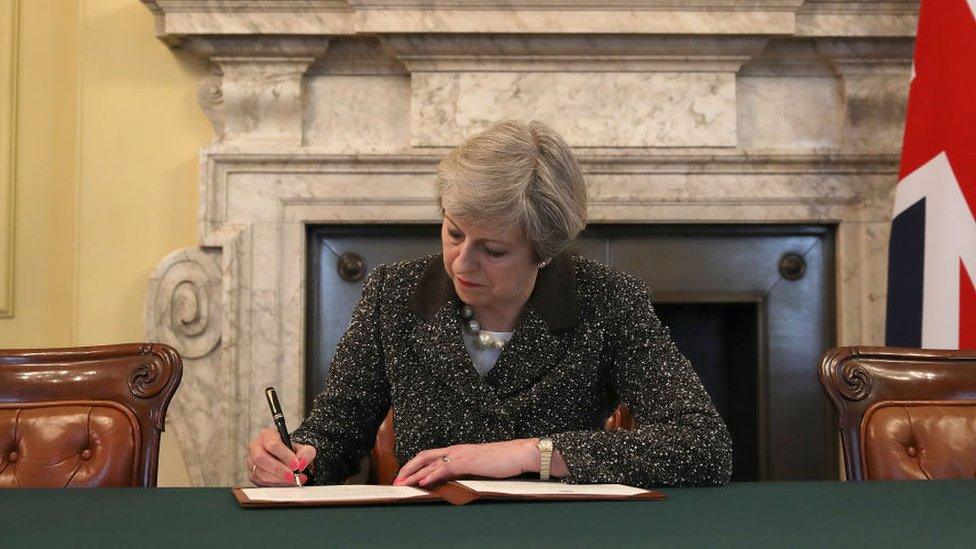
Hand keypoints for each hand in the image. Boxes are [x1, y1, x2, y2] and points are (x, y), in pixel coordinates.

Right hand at [246, 428, 315, 485]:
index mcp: (267, 435)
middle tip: (292, 476)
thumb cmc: (292, 451)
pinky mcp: (252, 475)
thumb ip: (306, 453)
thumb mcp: (303, 448)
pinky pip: (260, 482)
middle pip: (261, 458)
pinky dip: (274, 485)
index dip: (285, 456)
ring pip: (259, 472)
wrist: (287, 459)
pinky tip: (285, 484)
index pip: (272, 444)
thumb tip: (301, 463)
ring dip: (278, 479)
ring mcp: (252, 462)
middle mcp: (256, 447)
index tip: (295, 465)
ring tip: (292, 481)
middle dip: (278, 469)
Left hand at [393, 439, 537, 486]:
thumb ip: (467, 471)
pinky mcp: (467, 462)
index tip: (406, 476)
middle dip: (408, 469)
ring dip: (414, 474)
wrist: (520, 453)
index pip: (431, 455)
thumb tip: (458, 481)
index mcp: (459, 450)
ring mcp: (461, 454)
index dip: (416, 465)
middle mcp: (456, 450)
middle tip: (396, 481)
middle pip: (424, 456)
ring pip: (430, 463)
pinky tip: (423, 482)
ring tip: (402, 484)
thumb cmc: (504, 460)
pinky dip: (431, 475)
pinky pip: (444, 469)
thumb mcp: (481, 466)